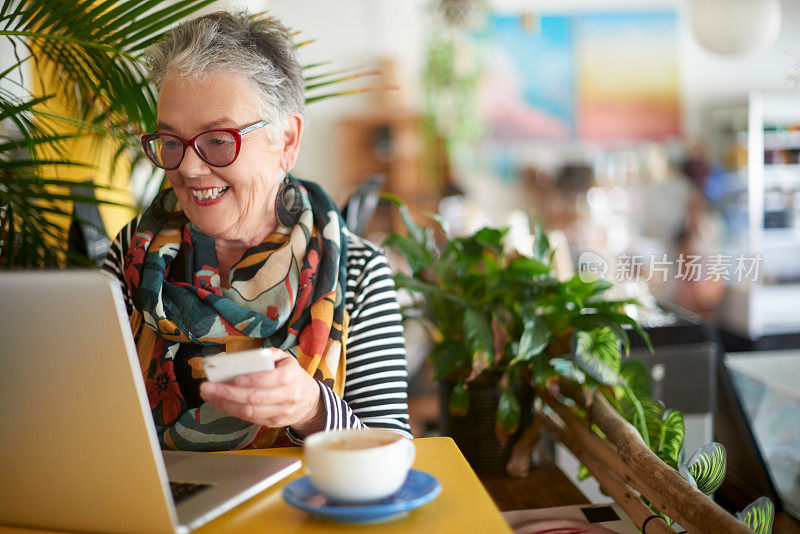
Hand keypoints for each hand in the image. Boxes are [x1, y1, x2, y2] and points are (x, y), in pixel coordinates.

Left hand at [199, 352, 324, 436]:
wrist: (309, 401)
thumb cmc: (293, 375)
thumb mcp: (286, 359)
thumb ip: (268, 355)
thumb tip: (245, 357)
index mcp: (292, 377)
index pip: (271, 379)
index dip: (251, 380)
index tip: (233, 378)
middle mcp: (288, 397)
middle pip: (255, 398)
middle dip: (228, 393)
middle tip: (208, 387)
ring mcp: (280, 413)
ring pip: (249, 412)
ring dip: (225, 404)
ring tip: (208, 394)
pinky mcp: (272, 423)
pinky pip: (249, 418)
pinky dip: (231, 410)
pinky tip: (219, 402)